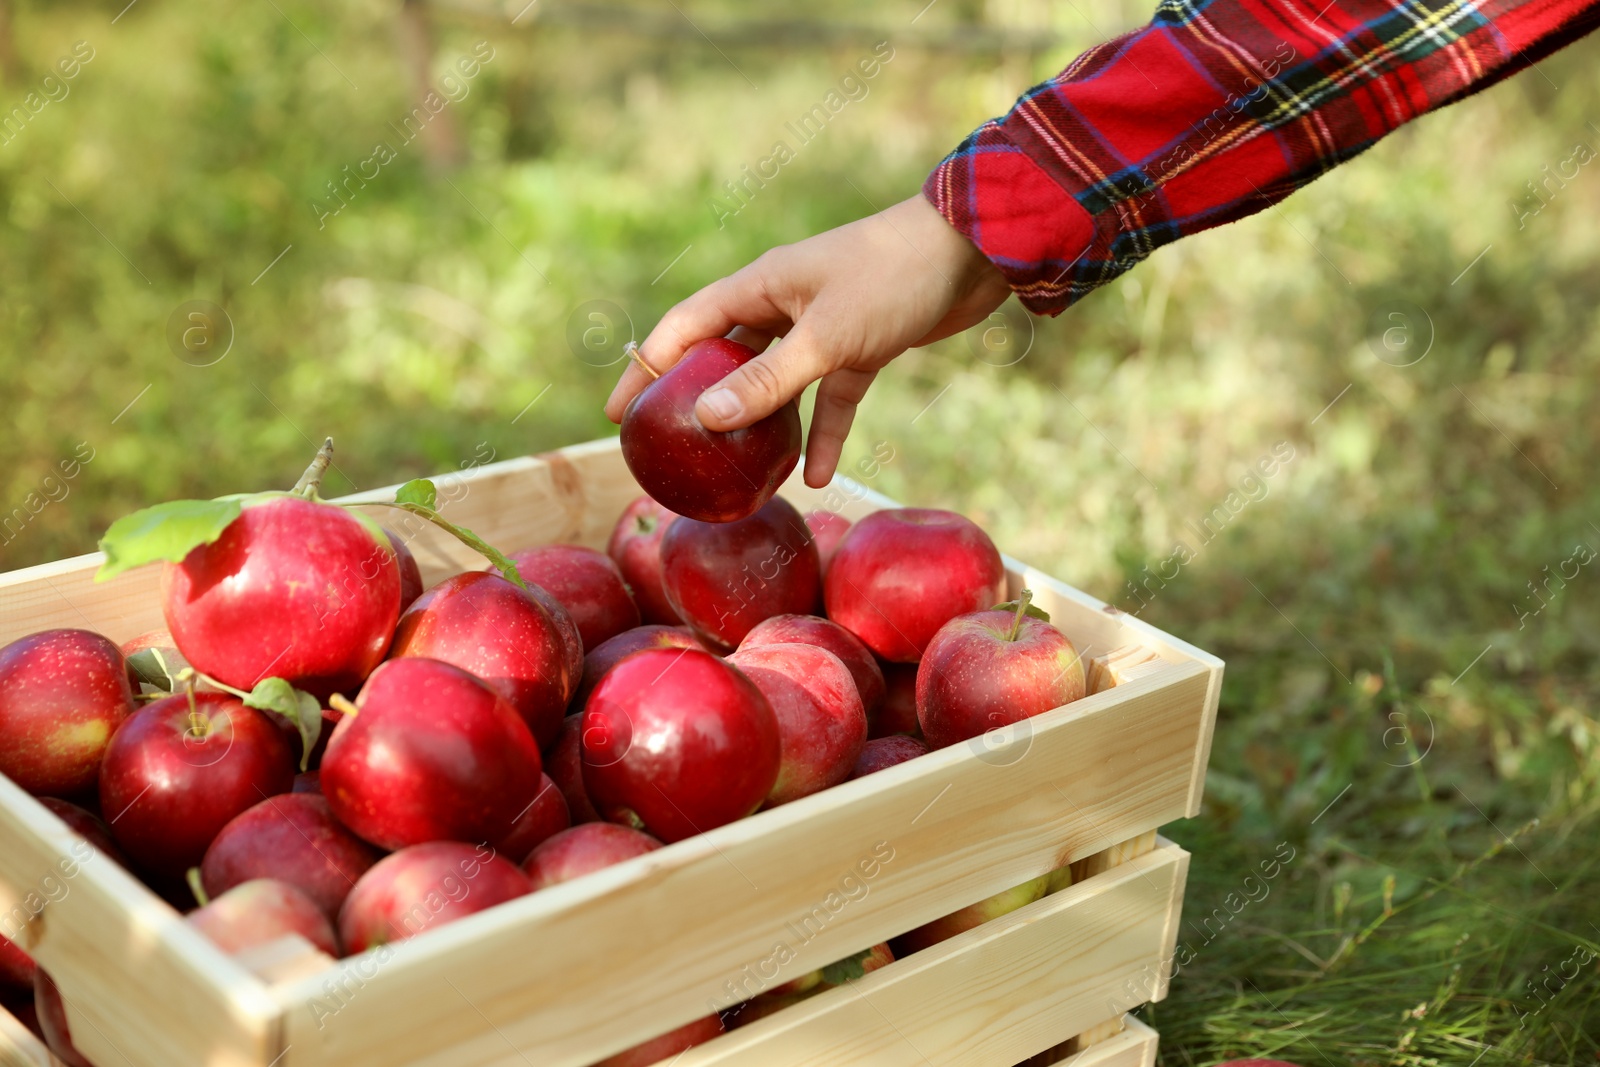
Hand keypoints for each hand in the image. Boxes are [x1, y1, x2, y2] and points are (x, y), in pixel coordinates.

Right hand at [604, 194, 1011, 486]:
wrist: (973, 253)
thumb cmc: (893, 279)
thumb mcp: (825, 338)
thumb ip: (766, 380)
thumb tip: (706, 419)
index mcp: (760, 286)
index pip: (683, 328)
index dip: (646, 369)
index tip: (619, 414)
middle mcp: (783, 303)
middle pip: (724, 357)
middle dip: (698, 402)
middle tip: (672, 449)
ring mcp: (822, 326)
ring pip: (776, 383)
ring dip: (760, 425)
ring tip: (737, 472)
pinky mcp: (861, 347)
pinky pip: (828, 398)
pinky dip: (822, 432)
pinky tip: (814, 477)